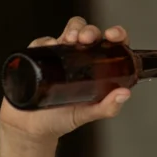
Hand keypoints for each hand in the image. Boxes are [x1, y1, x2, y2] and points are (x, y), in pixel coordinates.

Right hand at [0, 16, 131, 140]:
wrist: (31, 127)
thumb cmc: (61, 119)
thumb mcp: (87, 114)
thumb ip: (107, 107)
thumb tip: (124, 94)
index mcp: (96, 68)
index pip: (110, 44)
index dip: (116, 34)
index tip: (113, 36)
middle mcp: (79, 58)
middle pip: (88, 32)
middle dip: (90, 30)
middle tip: (88, 40)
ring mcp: (59, 56)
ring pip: (69, 31)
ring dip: (73, 29)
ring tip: (71, 40)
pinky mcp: (39, 56)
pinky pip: (43, 42)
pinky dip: (47, 41)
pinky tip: (50, 47)